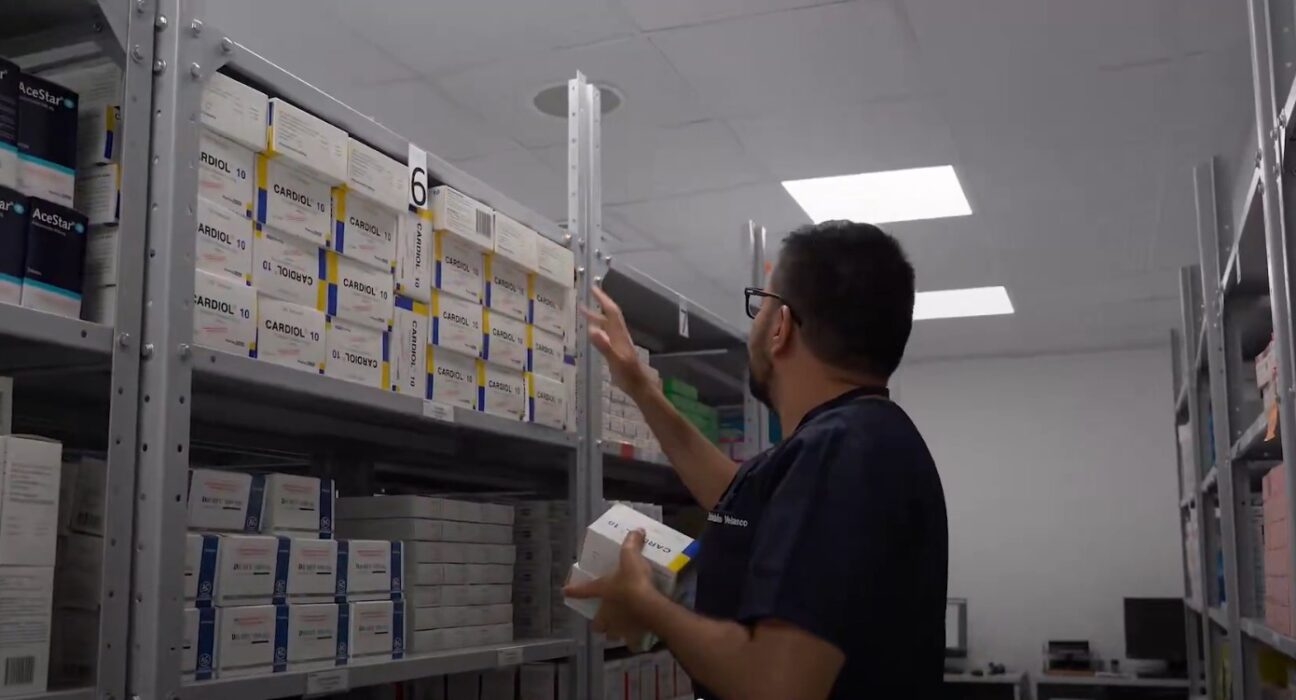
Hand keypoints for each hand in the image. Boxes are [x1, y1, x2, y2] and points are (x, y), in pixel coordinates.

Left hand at [564, 529, 658, 650]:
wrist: (649, 607)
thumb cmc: (634, 582)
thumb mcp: (631, 557)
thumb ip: (632, 543)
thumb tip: (637, 529)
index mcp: (602, 591)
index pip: (582, 590)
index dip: (573, 590)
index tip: (565, 592)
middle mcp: (606, 613)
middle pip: (597, 623)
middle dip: (598, 622)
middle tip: (604, 617)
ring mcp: (618, 627)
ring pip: (611, 635)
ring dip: (614, 632)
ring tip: (621, 627)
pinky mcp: (632, 636)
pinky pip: (631, 643)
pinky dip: (633, 641)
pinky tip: (638, 637)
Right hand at [583, 286, 649, 397]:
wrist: (639, 386)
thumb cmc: (628, 375)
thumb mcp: (615, 360)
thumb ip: (604, 345)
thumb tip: (592, 329)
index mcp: (619, 334)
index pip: (611, 312)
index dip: (603, 299)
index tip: (593, 288)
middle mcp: (619, 335)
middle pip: (609, 315)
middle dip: (599, 303)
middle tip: (587, 294)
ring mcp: (618, 342)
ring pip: (607, 324)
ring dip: (597, 315)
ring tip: (583, 311)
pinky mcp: (617, 349)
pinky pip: (606, 333)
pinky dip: (598, 327)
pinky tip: (592, 332)